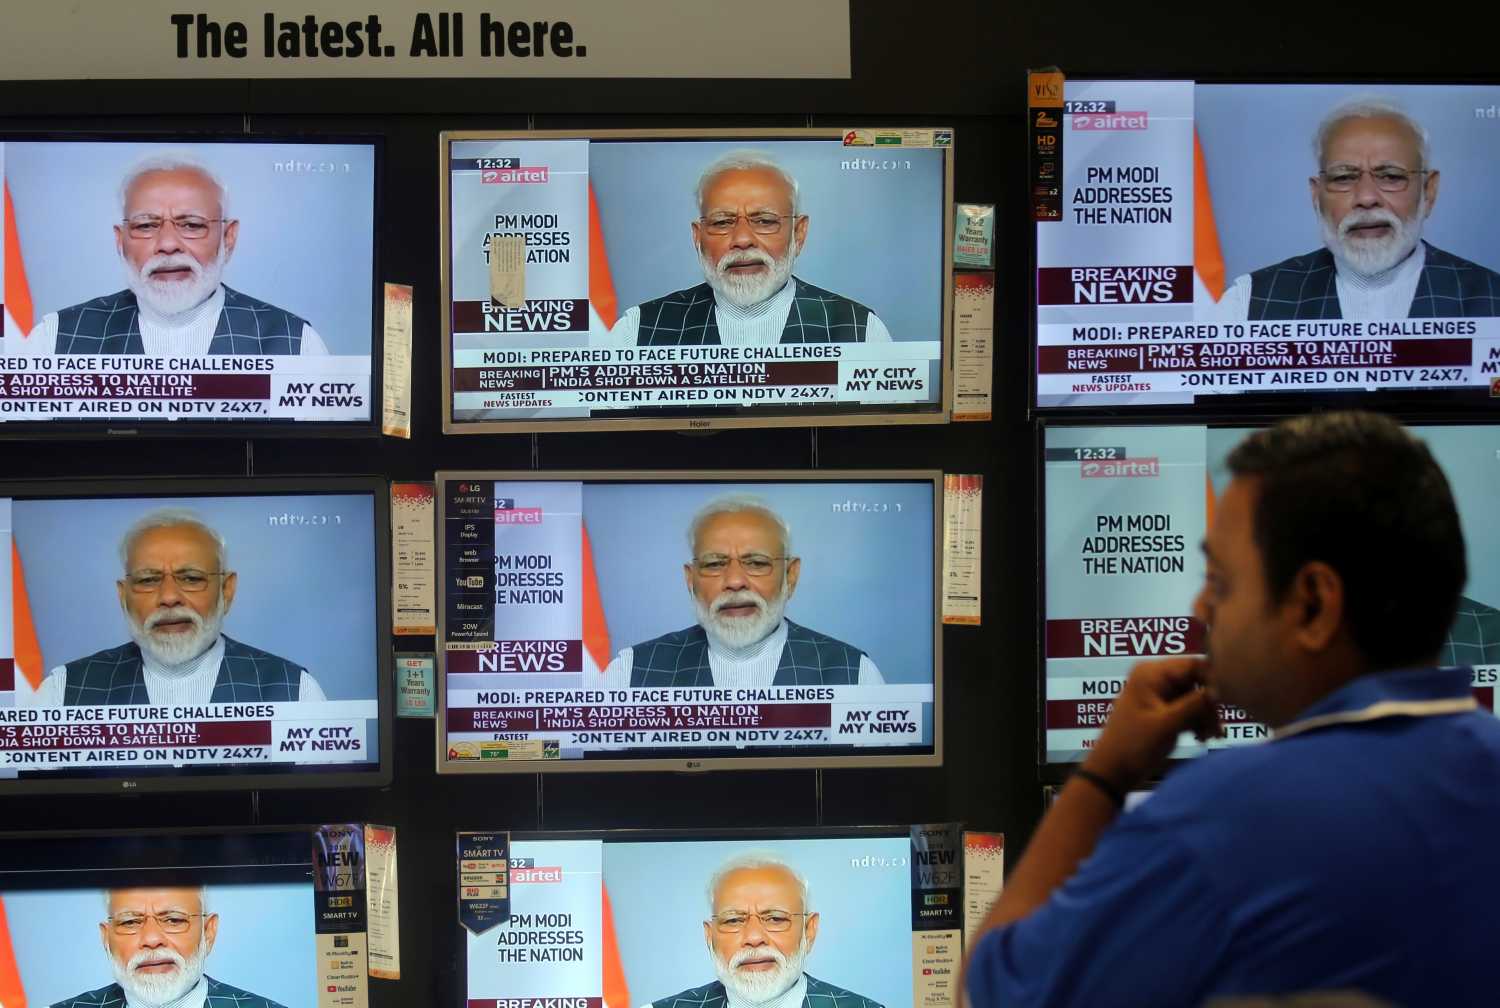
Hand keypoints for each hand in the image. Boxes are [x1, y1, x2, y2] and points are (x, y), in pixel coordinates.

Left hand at [1081, 657, 1220, 791]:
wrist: (1113, 771)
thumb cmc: (1134, 746)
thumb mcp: (1167, 724)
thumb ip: (1194, 704)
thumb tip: (1220, 689)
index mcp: (1151, 673)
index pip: (1193, 664)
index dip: (1212, 681)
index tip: (1225, 704)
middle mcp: (1154, 676)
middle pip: (1195, 680)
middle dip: (1208, 704)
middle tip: (1216, 729)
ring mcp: (1157, 692)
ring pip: (1194, 695)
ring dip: (1204, 715)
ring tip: (1209, 737)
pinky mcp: (1161, 708)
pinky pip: (1186, 707)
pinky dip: (1196, 720)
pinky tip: (1201, 737)